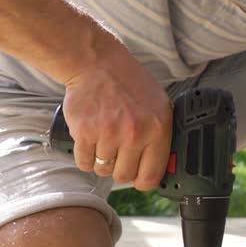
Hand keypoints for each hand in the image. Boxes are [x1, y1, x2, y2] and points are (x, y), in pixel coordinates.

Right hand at [62, 46, 171, 189]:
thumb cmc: (130, 85)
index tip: (138, 178)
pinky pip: (84, 163)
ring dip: (102, 160)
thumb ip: (161, 137)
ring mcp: (108, 134)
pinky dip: (85, 156)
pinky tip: (91, 140)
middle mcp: (134, 134)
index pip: (151, 176)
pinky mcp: (84, 132)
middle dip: (120, 168)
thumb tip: (161, 168)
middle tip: (118, 153)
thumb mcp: (160, 106)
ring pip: (103, 169)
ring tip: (104, 140)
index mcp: (157, 129)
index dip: (143, 181)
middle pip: (124, 176)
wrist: (98, 64)